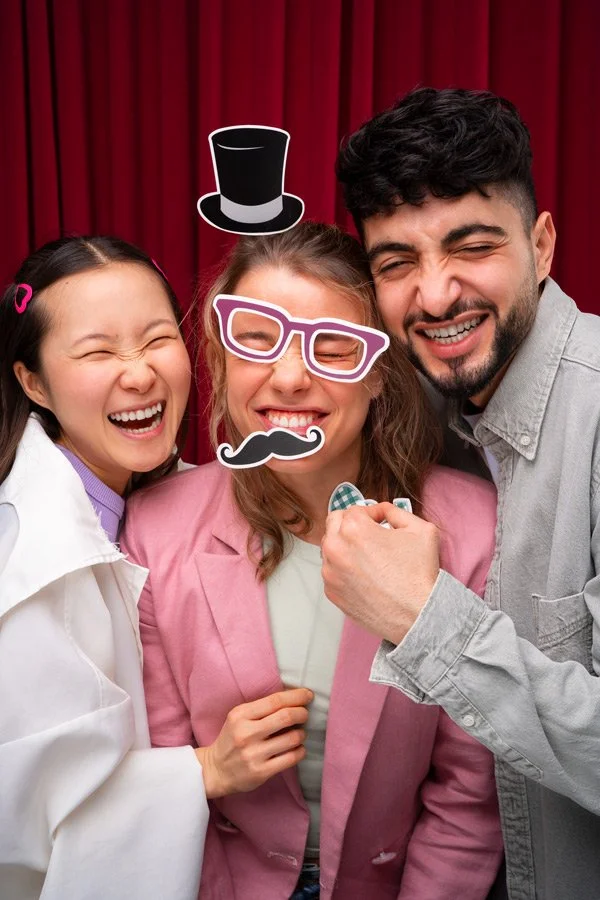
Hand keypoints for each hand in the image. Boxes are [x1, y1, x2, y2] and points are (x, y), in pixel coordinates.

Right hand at [194, 687, 312, 797]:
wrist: (215, 770)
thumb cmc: (232, 738)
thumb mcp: (239, 717)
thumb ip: (261, 709)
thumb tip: (293, 699)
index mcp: (241, 715)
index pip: (275, 701)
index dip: (296, 696)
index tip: (307, 695)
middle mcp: (247, 733)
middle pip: (286, 717)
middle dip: (302, 713)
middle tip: (305, 714)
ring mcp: (254, 754)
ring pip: (292, 738)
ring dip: (302, 734)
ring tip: (299, 733)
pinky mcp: (261, 772)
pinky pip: (291, 758)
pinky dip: (300, 751)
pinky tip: (298, 748)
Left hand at [321, 503, 439, 644]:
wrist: (417, 615)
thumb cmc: (419, 575)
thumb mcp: (421, 529)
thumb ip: (396, 511)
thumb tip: (382, 511)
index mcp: (353, 528)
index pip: (355, 509)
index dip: (372, 514)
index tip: (381, 523)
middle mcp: (335, 548)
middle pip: (335, 523)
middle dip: (351, 525)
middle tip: (370, 535)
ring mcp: (330, 572)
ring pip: (330, 548)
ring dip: (345, 547)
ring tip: (368, 558)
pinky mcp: (331, 592)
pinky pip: (332, 571)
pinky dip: (344, 570)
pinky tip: (365, 576)